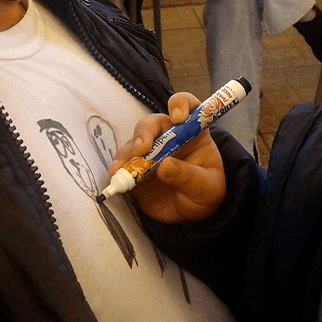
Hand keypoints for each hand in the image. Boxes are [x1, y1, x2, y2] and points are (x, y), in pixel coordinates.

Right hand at [112, 93, 226, 222]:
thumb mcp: (205, 187)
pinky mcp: (136, 166)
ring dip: (128, 152)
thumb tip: (164, 166)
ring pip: (135, 142)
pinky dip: (119, 166)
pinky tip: (116, 173)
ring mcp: (150, 151)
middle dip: (145, 132)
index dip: (180, 105)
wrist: (192, 216)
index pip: (187, 106)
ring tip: (122, 168)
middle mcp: (169, 136)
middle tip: (141, 149)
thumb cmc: (204, 193)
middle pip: (153, 123)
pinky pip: (124, 161)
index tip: (178, 118)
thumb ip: (187, 176)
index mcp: (193, 133)